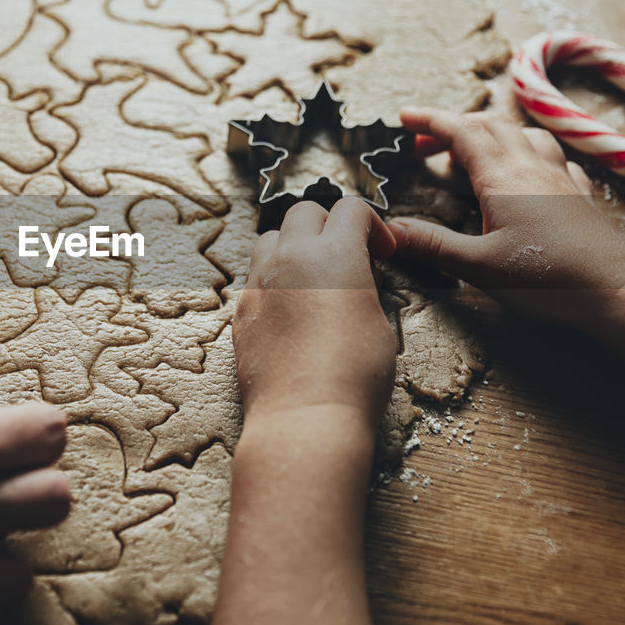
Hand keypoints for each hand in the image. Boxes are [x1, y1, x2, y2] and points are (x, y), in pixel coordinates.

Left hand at [232, 197, 398, 430]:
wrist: (306, 416)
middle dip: (330, 225)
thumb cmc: (353, 376)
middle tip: (348, 257)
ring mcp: (261, 283)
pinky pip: (256, 278)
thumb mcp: (379, 324)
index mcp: (335, 253)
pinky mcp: (243, 311)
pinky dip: (274, 281)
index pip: (351, 209)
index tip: (381, 251)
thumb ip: (363, 289)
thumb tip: (355, 284)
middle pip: (305, 212)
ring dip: (294, 246)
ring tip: (313, 278)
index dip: (373, 225)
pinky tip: (291, 311)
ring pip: (271, 239)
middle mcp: (292, 257)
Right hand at [388, 107, 624, 326]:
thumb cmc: (549, 281)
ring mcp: (560, 178)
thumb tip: (389, 231)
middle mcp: (532, 168)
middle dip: (453, 125)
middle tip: (424, 143)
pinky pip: (552, 156)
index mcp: (503, 179)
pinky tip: (527, 169)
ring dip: (492, 132)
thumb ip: (432, 245)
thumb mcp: (478, 267)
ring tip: (473, 150)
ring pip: (523, 134)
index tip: (404, 116)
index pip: (462, 133)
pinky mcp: (580, 195)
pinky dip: (528, 151)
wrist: (614, 291)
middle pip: (490, 126)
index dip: (430, 120)